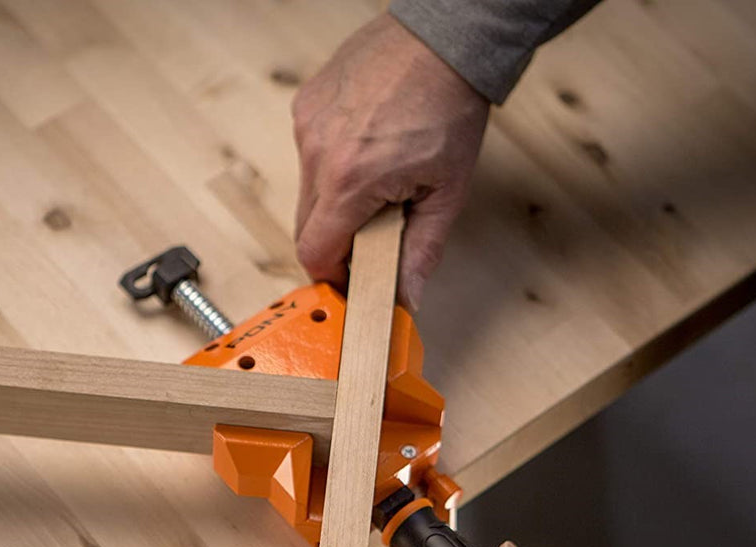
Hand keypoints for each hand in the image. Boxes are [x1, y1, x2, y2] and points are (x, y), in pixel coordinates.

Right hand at [291, 12, 488, 309]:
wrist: (441, 39)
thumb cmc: (450, 107)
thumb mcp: (447, 191)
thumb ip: (422, 250)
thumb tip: (408, 297)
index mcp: (350, 180)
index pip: (315, 253)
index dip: (334, 275)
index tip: (355, 279)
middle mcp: (317, 153)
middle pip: (306, 227)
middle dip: (336, 241)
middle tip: (375, 233)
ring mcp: (306, 125)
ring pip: (306, 191)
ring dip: (335, 201)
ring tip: (377, 181)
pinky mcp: (304, 105)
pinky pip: (308, 155)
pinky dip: (332, 165)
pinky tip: (366, 147)